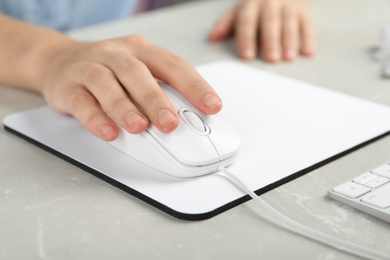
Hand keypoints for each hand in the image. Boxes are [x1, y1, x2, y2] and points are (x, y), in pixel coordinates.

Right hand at [40, 35, 221, 140]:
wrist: (59, 61)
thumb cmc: (109, 70)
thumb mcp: (138, 72)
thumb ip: (160, 91)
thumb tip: (189, 120)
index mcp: (141, 50)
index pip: (172, 64)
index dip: (194, 85)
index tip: (212, 106)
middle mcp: (116, 54)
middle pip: (138, 73)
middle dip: (157, 100)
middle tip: (171, 124)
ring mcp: (90, 68)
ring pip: (107, 84)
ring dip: (125, 107)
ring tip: (140, 127)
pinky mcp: (68, 86)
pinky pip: (81, 101)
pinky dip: (95, 118)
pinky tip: (108, 131)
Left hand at [208, 0, 315, 61]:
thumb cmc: (256, 6)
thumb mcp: (239, 11)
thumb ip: (226, 24)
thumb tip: (211, 37)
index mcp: (251, 4)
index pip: (247, 20)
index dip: (247, 38)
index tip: (247, 56)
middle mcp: (270, 2)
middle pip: (270, 22)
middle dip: (271, 41)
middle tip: (271, 59)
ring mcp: (288, 6)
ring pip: (290, 22)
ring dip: (290, 40)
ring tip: (289, 58)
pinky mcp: (303, 11)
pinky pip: (307, 23)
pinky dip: (309, 38)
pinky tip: (308, 52)